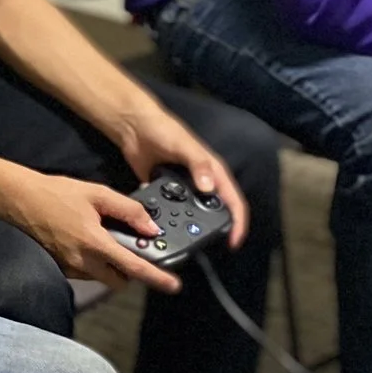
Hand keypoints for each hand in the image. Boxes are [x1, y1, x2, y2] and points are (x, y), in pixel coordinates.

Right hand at [5, 170, 185, 295]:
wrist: (21, 199)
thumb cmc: (56, 194)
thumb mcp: (98, 194)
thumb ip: (128, 210)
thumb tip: (150, 227)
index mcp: (96, 243)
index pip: (134, 268)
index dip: (157, 278)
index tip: (173, 284)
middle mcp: (83, 261)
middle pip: (120, 280)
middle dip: (131, 271)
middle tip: (134, 251)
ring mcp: (71, 267)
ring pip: (103, 277)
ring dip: (113, 266)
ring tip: (108, 239)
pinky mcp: (62, 267)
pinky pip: (87, 272)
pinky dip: (96, 262)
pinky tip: (90, 240)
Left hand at [117, 107, 251, 248]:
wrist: (134, 128)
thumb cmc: (164, 130)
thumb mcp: (184, 146)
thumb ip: (199, 164)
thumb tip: (209, 189)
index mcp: (213, 172)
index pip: (233, 200)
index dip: (237, 222)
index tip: (233, 242)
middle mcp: (202, 184)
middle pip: (215, 212)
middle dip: (213, 229)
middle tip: (205, 244)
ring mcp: (183, 190)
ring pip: (191, 215)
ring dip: (187, 226)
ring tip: (180, 238)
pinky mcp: (164, 193)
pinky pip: (169, 210)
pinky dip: (166, 218)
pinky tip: (159, 223)